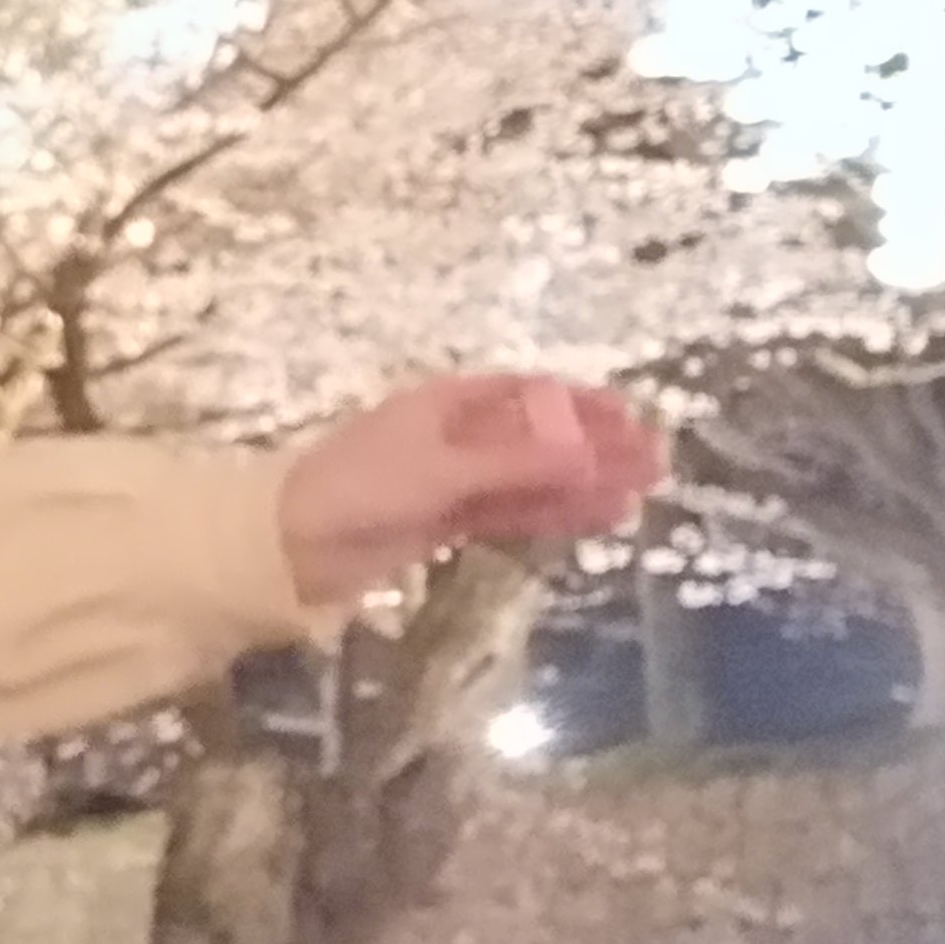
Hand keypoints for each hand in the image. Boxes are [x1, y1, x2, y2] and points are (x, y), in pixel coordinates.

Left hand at [277, 374, 663, 610]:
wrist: (287, 548)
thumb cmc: (356, 491)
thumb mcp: (440, 472)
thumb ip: (516, 464)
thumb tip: (591, 449)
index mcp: (445, 404)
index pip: (528, 395)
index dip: (581, 405)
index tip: (634, 419)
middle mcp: (453, 436)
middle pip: (537, 436)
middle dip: (594, 446)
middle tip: (657, 462)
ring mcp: (449, 480)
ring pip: (529, 477)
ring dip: (583, 483)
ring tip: (642, 493)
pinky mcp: (443, 522)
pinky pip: (509, 511)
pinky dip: (550, 513)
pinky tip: (596, 517)